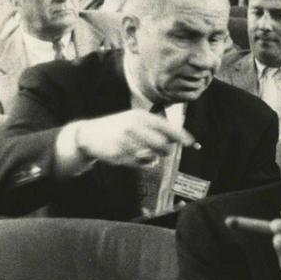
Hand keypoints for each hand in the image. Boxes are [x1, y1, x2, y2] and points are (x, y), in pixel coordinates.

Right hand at [74, 109, 196, 166]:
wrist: (88, 133)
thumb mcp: (136, 121)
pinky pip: (138, 163)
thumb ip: (156, 129)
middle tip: (160, 151)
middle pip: (162, 144)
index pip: (166, 126)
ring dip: (151, 157)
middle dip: (164, 150)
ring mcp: (125, 139)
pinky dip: (139, 162)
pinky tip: (132, 157)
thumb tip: (178, 140)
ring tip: (142, 152)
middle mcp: (133, 126)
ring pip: (151, 155)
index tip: (191, 143)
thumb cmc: (118, 128)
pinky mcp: (118, 153)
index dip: (180, 135)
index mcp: (140, 116)